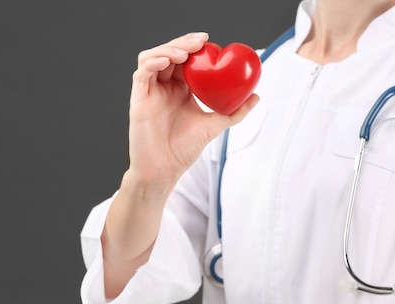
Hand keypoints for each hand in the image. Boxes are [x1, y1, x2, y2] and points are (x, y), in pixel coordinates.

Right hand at [127, 32, 259, 187]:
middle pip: (169, 53)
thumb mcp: (214, 126)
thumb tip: (256, 96)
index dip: (195, 47)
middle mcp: (163, 87)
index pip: (185, 59)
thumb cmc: (184, 150)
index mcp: (180, 89)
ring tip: (185, 52)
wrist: (165, 170)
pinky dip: (153, 62)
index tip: (210, 42)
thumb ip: (235, 112)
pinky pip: (141, 73)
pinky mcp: (138, 99)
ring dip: (168, 49)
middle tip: (200, 41)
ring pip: (153, 57)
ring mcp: (150, 92)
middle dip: (184, 43)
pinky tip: (168, 61)